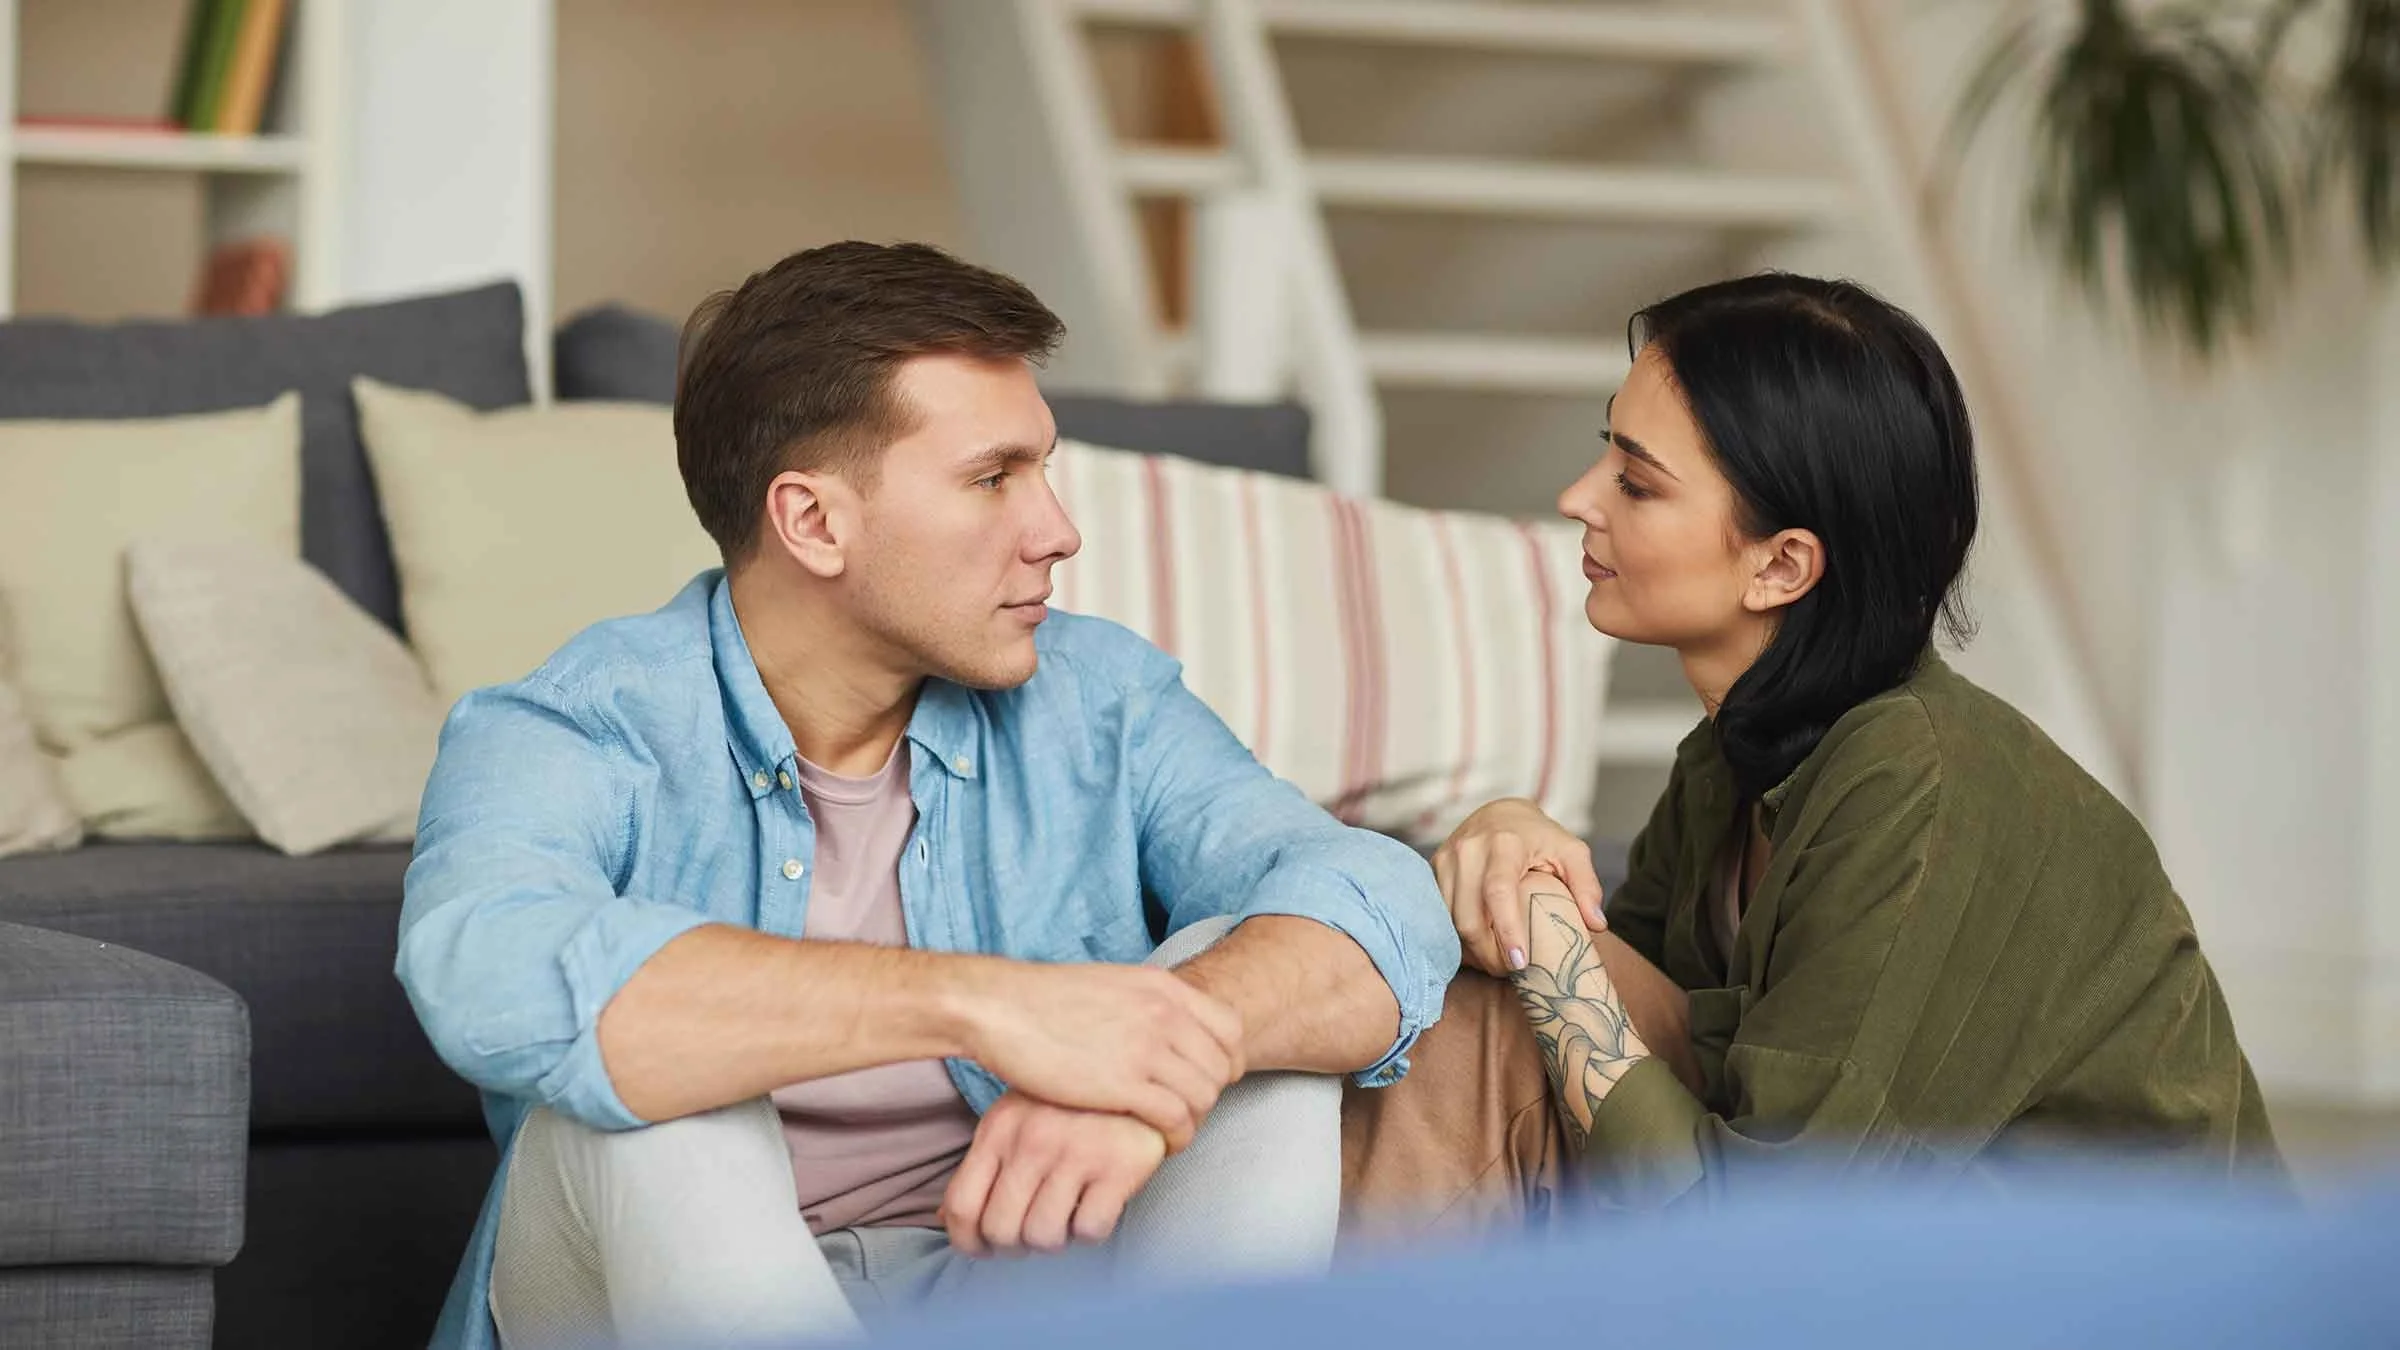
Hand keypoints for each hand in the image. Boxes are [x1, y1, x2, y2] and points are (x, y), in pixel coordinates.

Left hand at [941, 1092, 1166, 1256]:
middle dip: (1014, 1247)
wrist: (1139, 1071)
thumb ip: (985, 1163)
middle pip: (1001, 1230)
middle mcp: (1032, 1141)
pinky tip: (1095, 1208)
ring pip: (1044, 1236)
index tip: (984, 1249)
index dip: (968, 1242)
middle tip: (1031, 1236)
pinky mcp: (1118, 1166)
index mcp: (999, 1129)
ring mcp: (1076, 1153)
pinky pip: (1091, 1229)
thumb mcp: (1016, 1117)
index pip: (962, 1206)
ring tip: (1066, 1219)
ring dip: (1054, 1240)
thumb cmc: (1070, 1102)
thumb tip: (946, 1217)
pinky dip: (1091, 1232)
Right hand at [958, 960, 1243, 1152]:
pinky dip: (1176, 1137)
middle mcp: (1164, 1013)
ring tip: (1171, 1132)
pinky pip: (1177, 1118)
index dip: (1226, 1061)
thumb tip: (1165, 1024)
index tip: (1206, 1080)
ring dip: (1193, 1120)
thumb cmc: (1045, 1001)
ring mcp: (1146, 1047)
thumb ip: (1147, 1004)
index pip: (1230, 1028)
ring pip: (1204, 1095)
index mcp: (1163, 987)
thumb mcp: (1112, 985)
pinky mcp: (1124, 1083)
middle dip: (1209, 1096)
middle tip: (1185, 1113)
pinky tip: (1159, 1144)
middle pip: (1222, 1066)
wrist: (1002, 1008)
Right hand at [1433, 798, 1607, 976]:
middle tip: (1509, 971)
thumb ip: (1586, 886)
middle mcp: (1469, 849)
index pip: (1498, 892)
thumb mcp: (1571, 852)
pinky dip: (1456, 936)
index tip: (1520, 963)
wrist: (1499, 812)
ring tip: (1495, 961)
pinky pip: (1440, 913)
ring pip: (1449, 919)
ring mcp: (1446, 858)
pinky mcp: (1434, 868)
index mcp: (1504, 843)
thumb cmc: (1540, 837)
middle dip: (1487, 953)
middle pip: (1467, 915)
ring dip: (1471, 949)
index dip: (1507, 930)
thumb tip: (1596, 925)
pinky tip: (1477, 947)